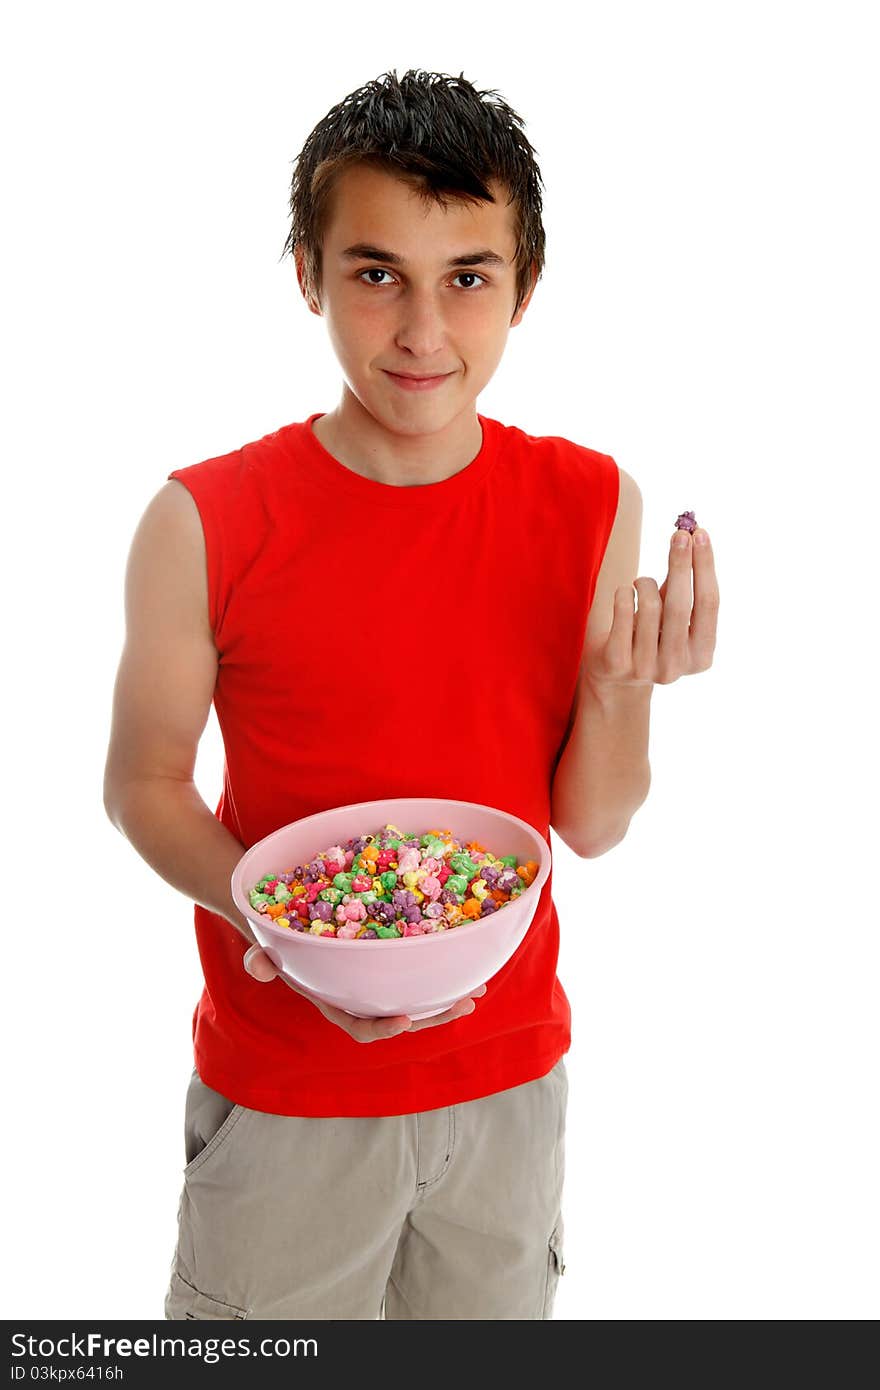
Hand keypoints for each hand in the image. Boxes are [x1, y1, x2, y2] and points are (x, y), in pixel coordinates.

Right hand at [242, 943, 486, 1042]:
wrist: (292, 922)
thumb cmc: (280, 942)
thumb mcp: (266, 950)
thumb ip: (260, 961)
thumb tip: (255, 967)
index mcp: (338, 1004)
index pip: (361, 1026)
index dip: (382, 1028)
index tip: (403, 1020)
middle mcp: (364, 999)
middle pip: (402, 1018)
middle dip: (433, 1016)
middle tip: (462, 1004)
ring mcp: (381, 985)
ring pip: (418, 1000)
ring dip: (448, 999)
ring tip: (476, 992)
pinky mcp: (394, 966)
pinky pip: (422, 974)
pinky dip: (445, 972)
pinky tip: (471, 965)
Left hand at [582, 526, 718, 692]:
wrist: (612, 675)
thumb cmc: (649, 633)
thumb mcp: (672, 613)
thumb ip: (685, 583)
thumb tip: (693, 534)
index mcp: (701, 655)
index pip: (710, 604)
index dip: (705, 566)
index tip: (700, 533)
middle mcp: (676, 667)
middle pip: (682, 605)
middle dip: (682, 563)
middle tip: (678, 534)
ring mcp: (646, 669)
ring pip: (651, 607)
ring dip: (645, 583)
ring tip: (640, 583)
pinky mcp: (617, 664)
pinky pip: (622, 613)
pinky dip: (624, 594)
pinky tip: (624, 593)